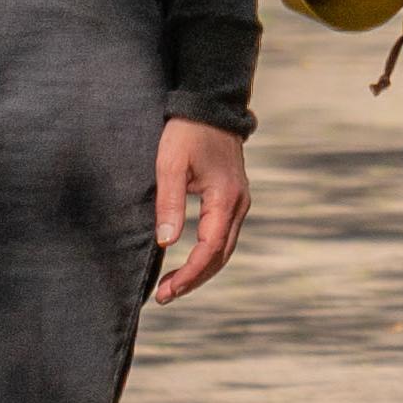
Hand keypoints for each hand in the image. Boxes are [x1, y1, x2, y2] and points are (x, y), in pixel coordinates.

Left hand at [152, 118, 248, 303]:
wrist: (209, 106)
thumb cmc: (187, 132)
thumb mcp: (170, 164)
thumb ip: (169, 203)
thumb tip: (166, 243)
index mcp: (225, 199)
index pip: (209, 250)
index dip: (188, 275)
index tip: (166, 291)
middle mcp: (239, 205)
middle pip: (220, 257)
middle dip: (193, 280)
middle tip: (164, 296)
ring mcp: (239, 202)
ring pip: (224, 249)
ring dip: (200, 270)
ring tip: (173, 286)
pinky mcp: (233, 199)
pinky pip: (223, 236)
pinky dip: (206, 255)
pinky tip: (187, 261)